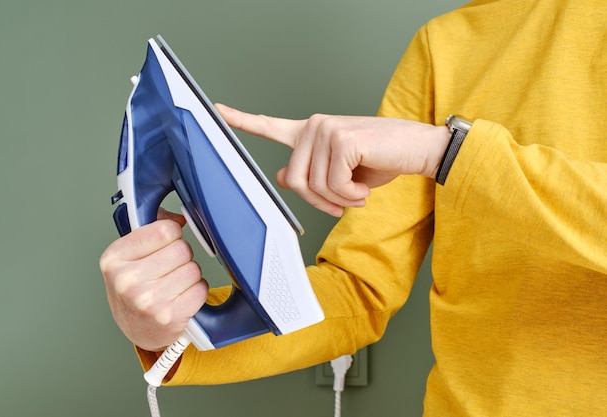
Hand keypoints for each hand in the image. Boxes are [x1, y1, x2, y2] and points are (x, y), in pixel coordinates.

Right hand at [99, 209, 207, 350]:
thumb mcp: (129, 257)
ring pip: (193, 269)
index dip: (172, 235)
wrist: (138, 330)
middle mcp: (126, 280)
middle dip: (181, 257)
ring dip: (190, 276)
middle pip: (182, 249)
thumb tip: (179, 217)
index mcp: (114, 258)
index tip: (165, 245)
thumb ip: (151, 229)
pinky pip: (201, 289)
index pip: (164, 229)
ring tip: (174, 286)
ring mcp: (147, 301)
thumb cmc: (136, 289)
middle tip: (169, 270)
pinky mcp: (168, 317)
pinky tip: (181, 298)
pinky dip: (197, 292)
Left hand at [215, 104, 449, 216]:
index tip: (217, 112)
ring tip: (358, 190)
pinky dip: (351, 194)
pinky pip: (333, 185)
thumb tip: (281, 174)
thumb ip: (310, 173)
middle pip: (293, 181)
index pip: (270, 126)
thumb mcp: (340, 173)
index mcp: (310, 133)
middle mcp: (313, 126)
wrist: (418, 150)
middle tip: (344, 200)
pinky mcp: (340, 138)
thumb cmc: (381, 161)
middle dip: (319, 201)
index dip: (242, 121)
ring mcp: (325, 129)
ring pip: (313, 186)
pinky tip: (365, 184)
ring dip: (340, 199)